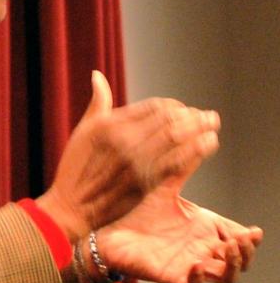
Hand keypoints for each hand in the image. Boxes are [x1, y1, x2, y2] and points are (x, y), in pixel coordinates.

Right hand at [37, 71, 220, 241]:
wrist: (71, 207)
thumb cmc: (75, 168)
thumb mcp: (83, 131)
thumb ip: (98, 103)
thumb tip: (98, 75)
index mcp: (109, 125)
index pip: (154, 107)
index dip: (174, 106)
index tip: (183, 109)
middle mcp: (123, 141)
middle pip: (170, 120)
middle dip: (193, 116)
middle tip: (208, 116)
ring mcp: (135, 163)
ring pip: (178, 139)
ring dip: (200, 130)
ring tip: (211, 126)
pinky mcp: (145, 184)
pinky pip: (177, 162)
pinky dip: (197, 151)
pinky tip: (207, 144)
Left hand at [97, 173, 262, 282]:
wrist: (108, 228)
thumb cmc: (137, 210)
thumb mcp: (164, 187)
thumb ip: (183, 167)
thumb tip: (200, 140)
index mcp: (203, 227)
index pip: (237, 236)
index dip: (250, 237)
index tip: (254, 231)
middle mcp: (200, 248)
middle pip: (238, 259)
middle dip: (245, 252)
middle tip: (240, 240)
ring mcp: (187, 264)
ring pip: (225, 277)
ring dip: (232, 266)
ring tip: (228, 249)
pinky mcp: (170, 275)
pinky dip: (199, 280)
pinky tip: (197, 266)